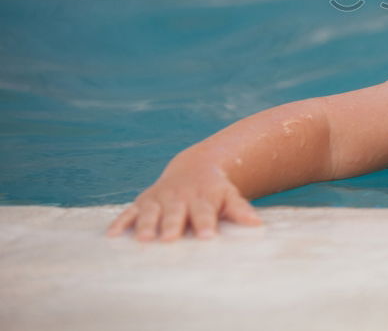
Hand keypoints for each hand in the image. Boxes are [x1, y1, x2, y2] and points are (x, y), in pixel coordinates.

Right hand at [106, 164, 261, 241]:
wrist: (196, 167)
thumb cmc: (215, 191)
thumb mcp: (229, 195)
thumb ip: (240, 209)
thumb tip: (256, 224)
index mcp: (203, 197)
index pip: (205, 212)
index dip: (206, 223)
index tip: (207, 237)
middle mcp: (179, 197)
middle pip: (176, 212)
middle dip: (172, 225)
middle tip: (169, 239)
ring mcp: (160, 198)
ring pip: (152, 212)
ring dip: (147, 224)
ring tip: (144, 239)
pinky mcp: (143, 201)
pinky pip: (129, 212)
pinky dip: (121, 222)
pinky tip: (112, 236)